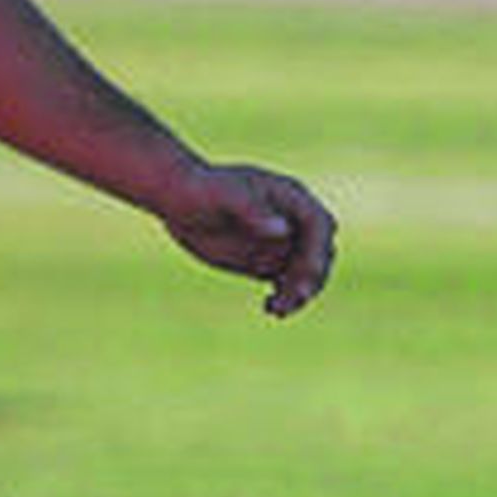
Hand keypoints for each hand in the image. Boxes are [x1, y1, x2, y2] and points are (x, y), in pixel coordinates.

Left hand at [161, 163, 337, 317]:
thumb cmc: (200, 188)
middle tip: (295, 296)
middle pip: (319, 252)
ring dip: (300, 293)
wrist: (178, 200)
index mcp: (288, 196)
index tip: (308, 271)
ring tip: (278, 309)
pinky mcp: (267, 262)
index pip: (319, 224)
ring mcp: (281, 243)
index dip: (318, 248)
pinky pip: (287, 285)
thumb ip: (252, 210)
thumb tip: (283, 230)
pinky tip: (271, 308)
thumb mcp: (223, 194)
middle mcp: (291, 221)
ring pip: (305, 274)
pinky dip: (286, 299)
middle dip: (313, 275)